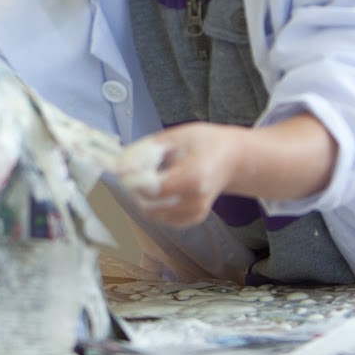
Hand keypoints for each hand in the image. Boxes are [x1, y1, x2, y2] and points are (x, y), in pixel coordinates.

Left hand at [121, 123, 242, 227]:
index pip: (153, 188)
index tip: (120, 167)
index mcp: (194, 177)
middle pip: (149, 204)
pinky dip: (153, 203)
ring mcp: (195, 213)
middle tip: (133, 169)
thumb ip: (148, 150)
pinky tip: (160, 186)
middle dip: (134, 187)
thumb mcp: (178, 135)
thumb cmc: (207, 143)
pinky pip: (161, 217)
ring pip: (151, 212)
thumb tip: (121, 163)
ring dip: (141, 196)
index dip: (132, 179)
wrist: (233, 159)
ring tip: (150, 175)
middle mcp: (196, 200)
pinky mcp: (192, 219)